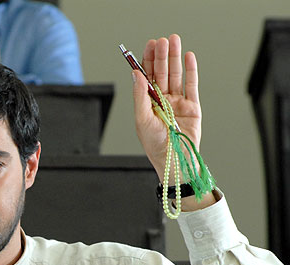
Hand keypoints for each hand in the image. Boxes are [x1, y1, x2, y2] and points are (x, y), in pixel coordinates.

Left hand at [133, 34, 201, 182]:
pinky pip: (191, 86)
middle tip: (163, 41)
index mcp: (148, 103)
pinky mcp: (192, 107)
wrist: (174, 160)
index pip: (147, 77)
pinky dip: (191, 71)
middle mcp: (162, 100)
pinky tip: (189, 57)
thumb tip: (135, 74)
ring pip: (176, 76)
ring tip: (175, 42)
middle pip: (162, 73)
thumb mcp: (142, 119)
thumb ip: (140, 96)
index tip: (149, 46)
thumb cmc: (154, 144)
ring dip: (175, 59)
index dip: (147, 61)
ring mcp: (178, 103)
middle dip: (162, 56)